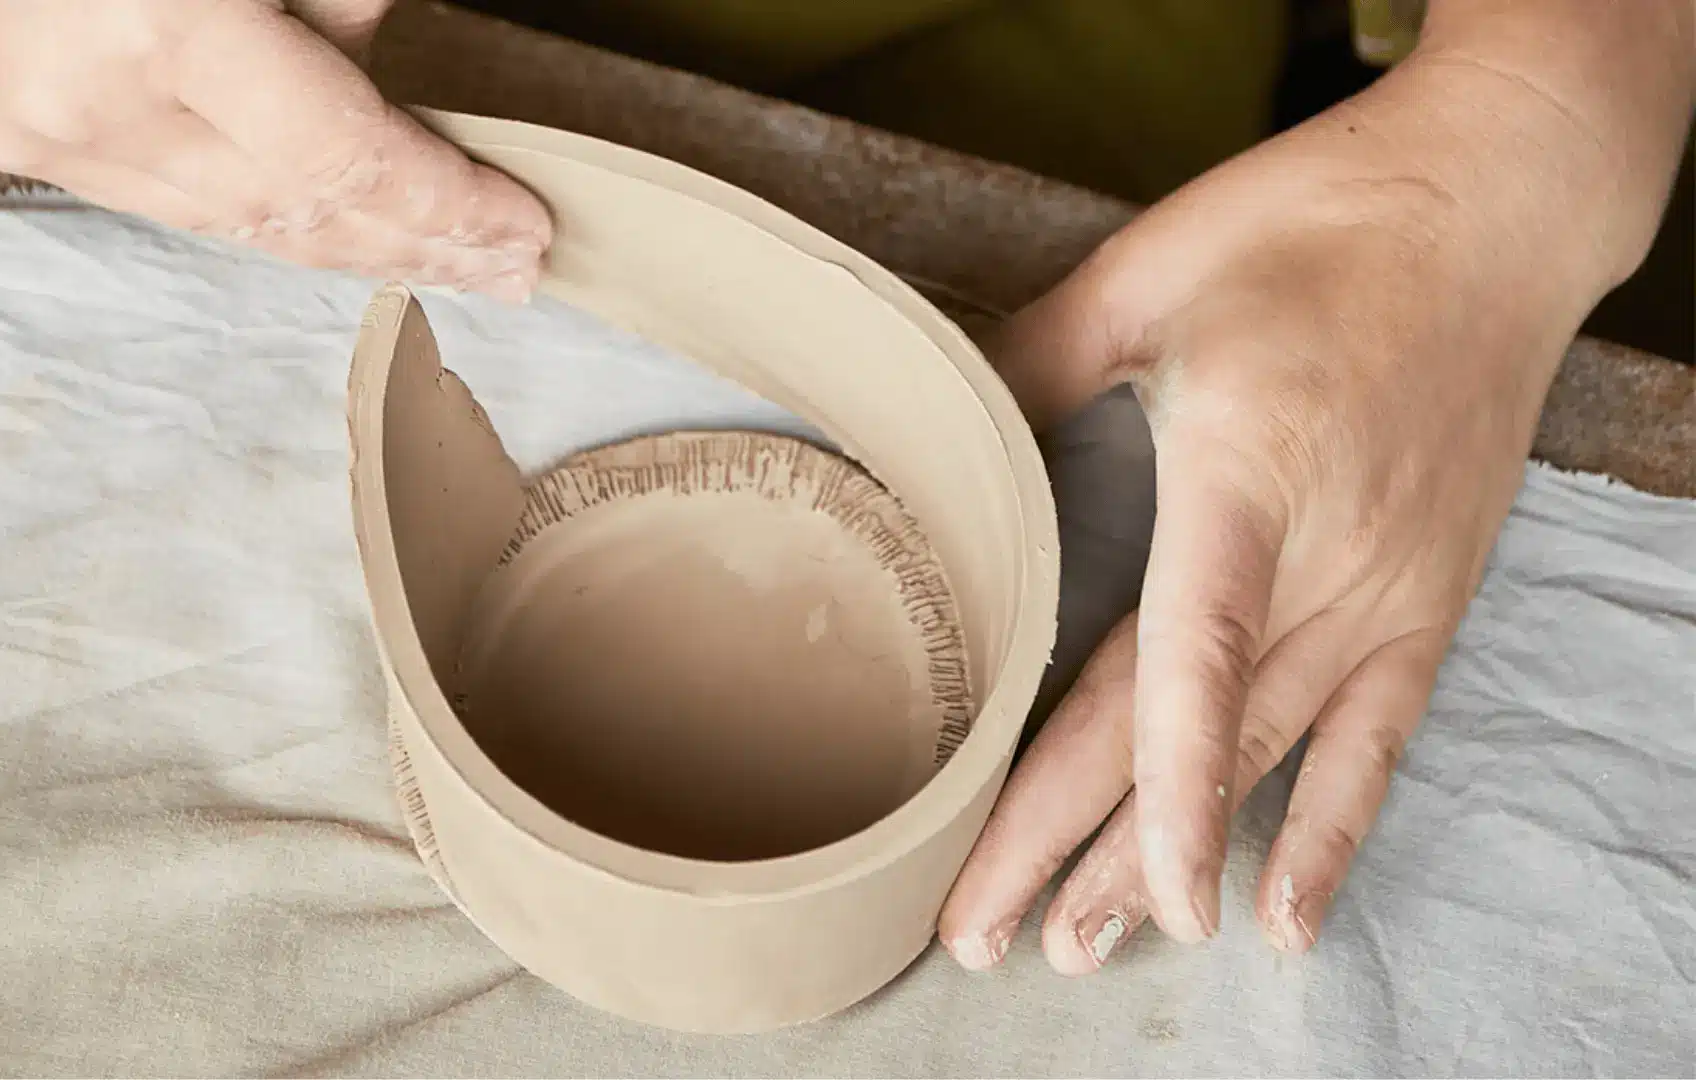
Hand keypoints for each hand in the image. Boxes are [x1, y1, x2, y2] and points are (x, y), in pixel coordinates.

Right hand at [0, 0, 550, 298]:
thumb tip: (383, 70)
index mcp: (160, 26)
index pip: (346, 159)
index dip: (447, 202)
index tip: (527, 228)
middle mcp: (91, 102)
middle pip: (298, 213)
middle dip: (419, 245)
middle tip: (512, 269)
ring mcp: (37, 130)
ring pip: (236, 224)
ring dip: (352, 249)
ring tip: (447, 265)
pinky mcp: (7, 135)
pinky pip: (172, 199)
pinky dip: (267, 218)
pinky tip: (334, 230)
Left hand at [937, 36, 1674, 969]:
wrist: (1499, 204)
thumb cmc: (1317, 223)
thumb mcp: (1148, 267)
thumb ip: (1029, 360)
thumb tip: (935, 427)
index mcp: (1245, 473)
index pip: (1181, 667)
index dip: (1135, 795)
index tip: (1063, 891)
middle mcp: (1325, 559)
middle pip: (1188, 739)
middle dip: (1082, 852)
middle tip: (986, 941)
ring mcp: (1386, 591)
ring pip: (1264, 760)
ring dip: (1173, 864)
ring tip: (1090, 948)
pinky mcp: (1426, 602)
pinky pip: (1374, 744)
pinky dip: (1329, 836)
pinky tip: (1284, 924)